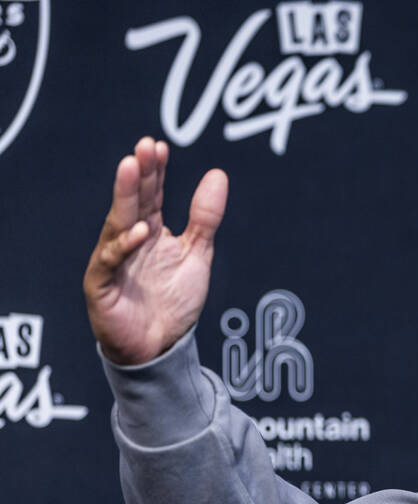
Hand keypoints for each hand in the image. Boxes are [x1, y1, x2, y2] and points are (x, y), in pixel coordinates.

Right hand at [83, 137, 227, 364]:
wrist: (161, 346)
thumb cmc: (174, 301)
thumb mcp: (197, 253)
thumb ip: (204, 218)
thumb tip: (218, 175)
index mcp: (149, 230)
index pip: (151, 194)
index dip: (155, 170)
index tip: (159, 146)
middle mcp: (128, 241)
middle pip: (132, 202)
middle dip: (138, 174)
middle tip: (143, 147)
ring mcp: (112, 261)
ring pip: (117, 224)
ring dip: (125, 197)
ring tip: (132, 169)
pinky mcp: (102, 284)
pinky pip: (111, 262)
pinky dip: (124, 246)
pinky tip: (140, 232)